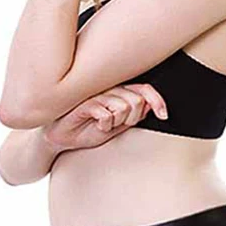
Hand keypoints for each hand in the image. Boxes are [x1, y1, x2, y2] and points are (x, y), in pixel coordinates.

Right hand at [43, 82, 167, 151]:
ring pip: (123, 106)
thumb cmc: (88, 128)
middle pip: (137, 101)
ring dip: (116, 122)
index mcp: (119, 91)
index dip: (157, 101)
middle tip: (118, 124)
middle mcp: (109, 88)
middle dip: (132, 119)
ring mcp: (97, 93)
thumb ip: (134, 116)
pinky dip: (104, 124)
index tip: (164, 115)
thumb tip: (151, 107)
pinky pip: (106, 114)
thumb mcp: (118, 126)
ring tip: (104, 124)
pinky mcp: (84, 102)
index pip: (145, 90)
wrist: (61, 137)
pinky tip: (95, 124)